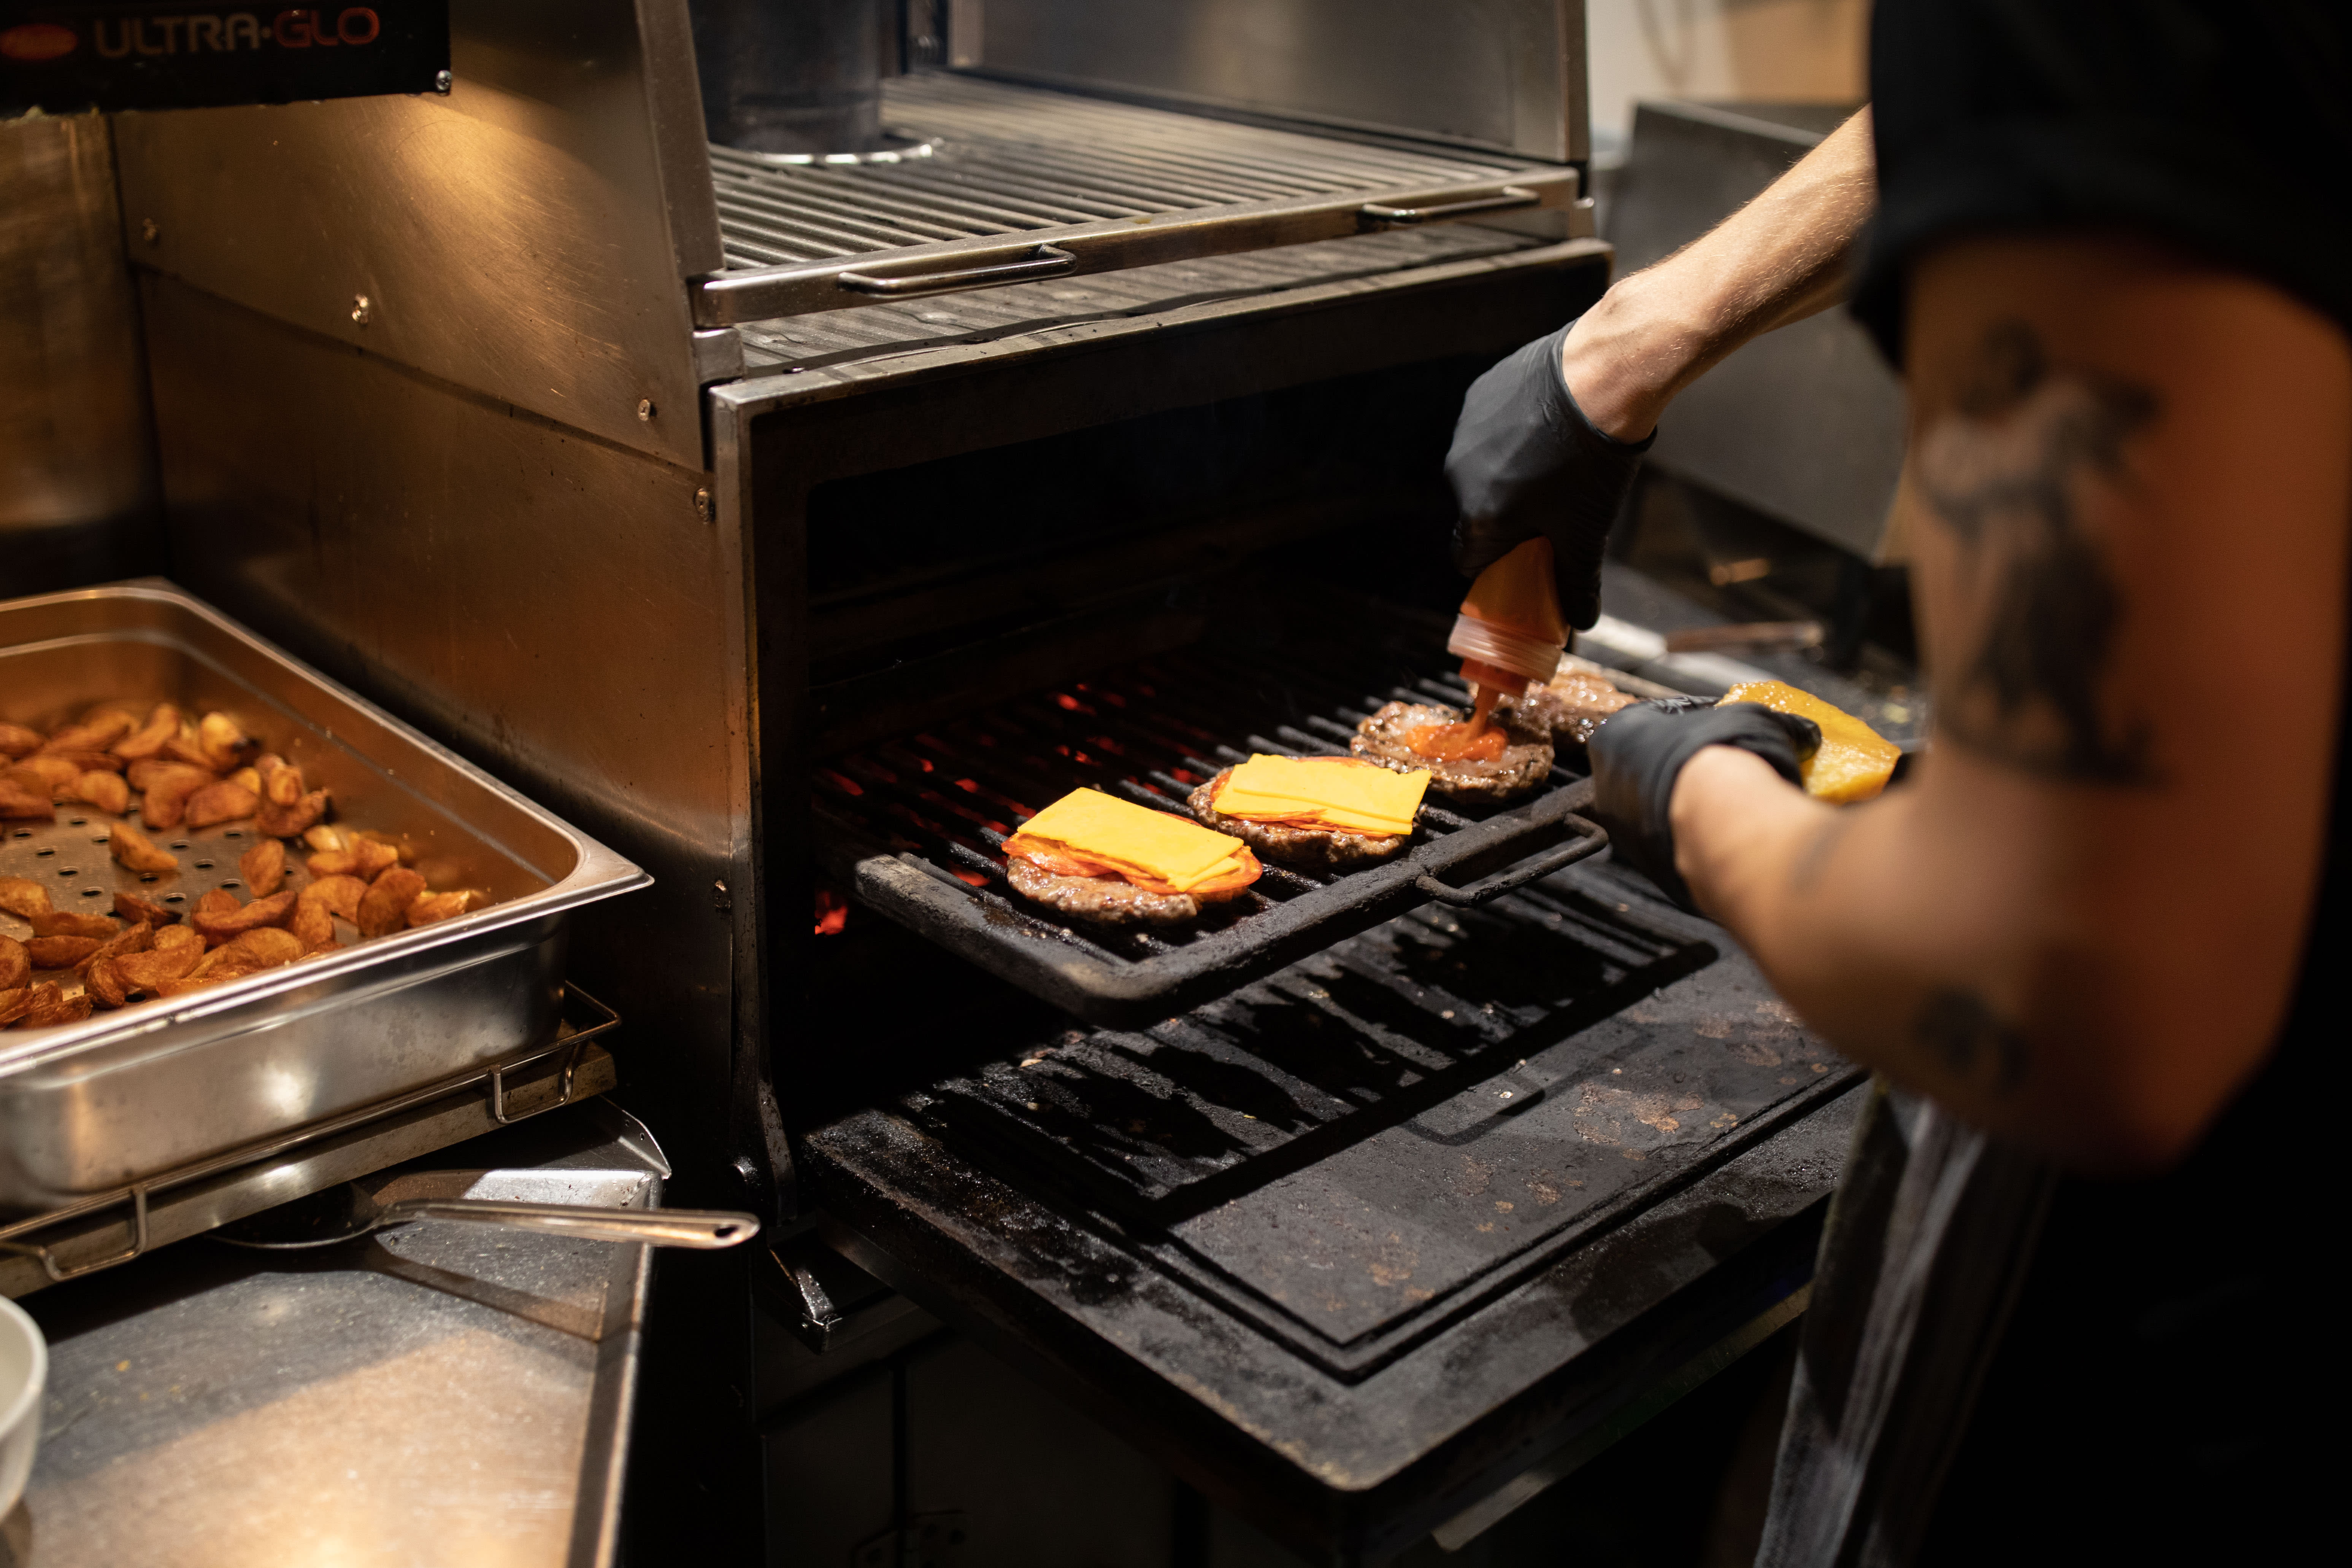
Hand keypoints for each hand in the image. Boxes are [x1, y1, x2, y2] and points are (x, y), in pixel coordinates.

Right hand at [1445, 320, 1654, 630]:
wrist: (1603, 378)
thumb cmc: (1592, 462)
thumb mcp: (1588, 532)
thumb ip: (1577, 582)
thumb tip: (1581, 620)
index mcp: (1479, 517)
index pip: (1469, 560)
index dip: (1498, 565)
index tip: (1525, 558)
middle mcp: (1460, 475)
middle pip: (1478, 512)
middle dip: (1510, 515)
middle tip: (1554, 507)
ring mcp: (1467, 431)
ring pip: (1483, 467)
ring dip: (1511, 472)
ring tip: (1558, 459)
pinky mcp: (1480, 394)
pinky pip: (1490, 427)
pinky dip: (1513, 432)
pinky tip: (1548, 425)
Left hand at [1587, 700, 1819, 910]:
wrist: (1727, 827)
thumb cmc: (1725, 757)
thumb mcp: (1754, 717)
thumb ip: (1773, 720)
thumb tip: (1803, 732)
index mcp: (1617, 736)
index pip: (1662, 718)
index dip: (1704, 719)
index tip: (1732, 728)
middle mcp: (1608, 788)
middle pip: (1662, 770)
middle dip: (1698, 770)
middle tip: (1740, 769)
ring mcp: (1628, 836)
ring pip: (1672, 813)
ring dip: (1704, 809)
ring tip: (1746, 806)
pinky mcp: (1656, 873)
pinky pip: (1687, 847)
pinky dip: (1710, 840)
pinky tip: (1740, 835)